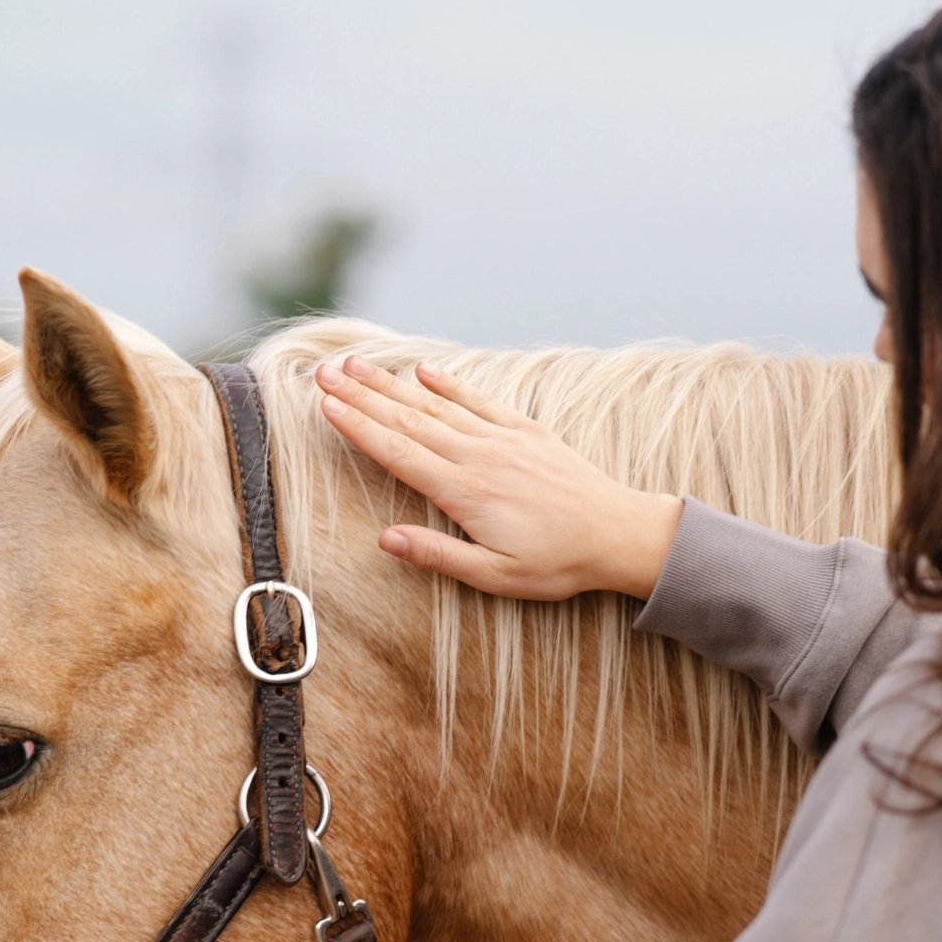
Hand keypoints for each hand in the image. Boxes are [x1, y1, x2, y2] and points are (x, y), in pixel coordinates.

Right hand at [315, 355, 681, 600]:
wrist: (618, 534)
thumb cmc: (557, 564)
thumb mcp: (495, 576)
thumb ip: (438, 555)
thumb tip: (385, 539)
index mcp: (466, 492)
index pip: (398, 453)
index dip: (359, 427)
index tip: (326, 404)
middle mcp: (479, 456)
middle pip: (408, 420)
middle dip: (362, 396)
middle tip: (323, 373)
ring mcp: (503, 438)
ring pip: (437, 405)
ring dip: (394, 384)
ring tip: (358, 365)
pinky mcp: (526, 432)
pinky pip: (479, 401)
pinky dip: (449, 383)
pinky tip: (424, 369)